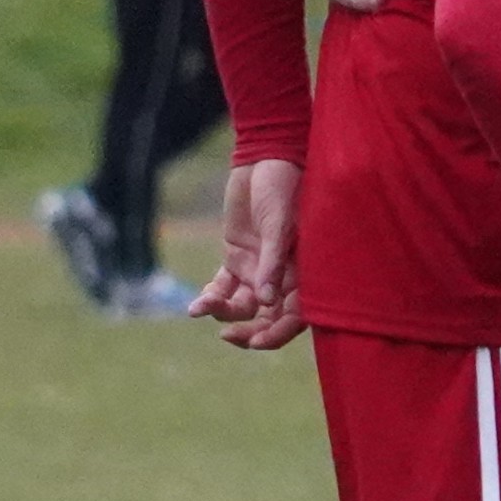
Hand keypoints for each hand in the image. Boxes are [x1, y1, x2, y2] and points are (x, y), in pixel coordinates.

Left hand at [192, 159, 306, 349]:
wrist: (265, 158)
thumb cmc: (284, 187)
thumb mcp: (281, 224)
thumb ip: (274, 263)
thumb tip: (266, 303)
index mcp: (305, 272)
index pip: (295, 315)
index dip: (277, 334)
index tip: (254, 342)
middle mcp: (283, 276)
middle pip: (267, 318)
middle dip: (249, 331)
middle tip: (228, 337)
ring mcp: (259, 269)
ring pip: (242, 306)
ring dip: (224, 312)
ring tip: (203, 308)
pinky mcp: (237, 257)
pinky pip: (223, 287)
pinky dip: (211, 297)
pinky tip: (196, 305)